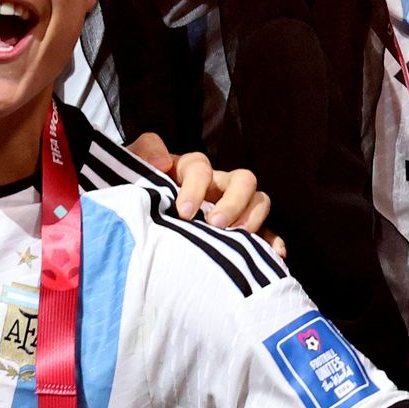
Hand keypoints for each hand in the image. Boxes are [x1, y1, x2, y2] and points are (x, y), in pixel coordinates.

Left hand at [125, 131, 282, 253]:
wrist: (134, 223)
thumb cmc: (135, 193)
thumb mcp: (131, 168)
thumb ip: (142, 152)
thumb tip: (161, 161)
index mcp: (191, 171)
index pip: (201, 167)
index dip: (195, 186)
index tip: (183, 211)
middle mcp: (217, 186)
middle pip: (242, 180)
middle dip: (233, 201)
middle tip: (215, 224)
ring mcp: (233, 208)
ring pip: (259, 200)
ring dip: (253, 217)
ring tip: (239, 238)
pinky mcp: (241, 231)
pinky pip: (266, 231)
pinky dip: (273, 240)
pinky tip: (276, 255)